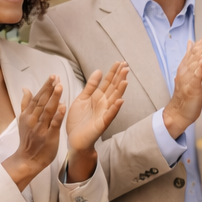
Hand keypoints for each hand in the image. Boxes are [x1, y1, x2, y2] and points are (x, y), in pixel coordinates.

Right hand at [3, 77, 64, 189]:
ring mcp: (41, 128)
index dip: (45, 87)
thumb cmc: (28, 139)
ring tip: (60, 86)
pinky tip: (63, 106)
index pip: (37, 98)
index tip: (52, 77)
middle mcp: (33, 120)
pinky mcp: (49, 137)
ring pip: (48, 111)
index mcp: (27, 115)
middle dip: (49, 89)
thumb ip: (26, 104)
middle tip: (56, 77)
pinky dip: (58, 115)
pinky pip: (54, 125)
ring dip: (54, 98)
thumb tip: (26, 88)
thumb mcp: (23, 121)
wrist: (28, 159)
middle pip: (42, 102)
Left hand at [64, 62, 128, 182]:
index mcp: (98, 97)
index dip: (113, 72)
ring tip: (125, 80)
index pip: (108, 82)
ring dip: (120, 90)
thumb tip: (99, 71)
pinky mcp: (102, 123)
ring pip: (114, 99)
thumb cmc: (78, 121)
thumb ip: (90, 86)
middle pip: (113, 88)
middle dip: (119, 77)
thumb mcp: (82, 99)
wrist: (74, 139)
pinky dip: (115, 108)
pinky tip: (120, 101)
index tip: (119, 62)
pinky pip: (110, 115)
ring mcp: (104, 113)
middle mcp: (104, 104)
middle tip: (126, 66)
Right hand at [163, 26, 201, 138]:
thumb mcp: (187, 71)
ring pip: (194, 60)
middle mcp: (186, 68)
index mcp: (187, 65)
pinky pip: (194, 76)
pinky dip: (198, 67)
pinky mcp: (190, 87)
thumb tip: (190, 42)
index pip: (197, 48)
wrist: (179, 111)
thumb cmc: (185, 92)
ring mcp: (187, 77)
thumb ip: (189, 57)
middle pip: (196, 51)